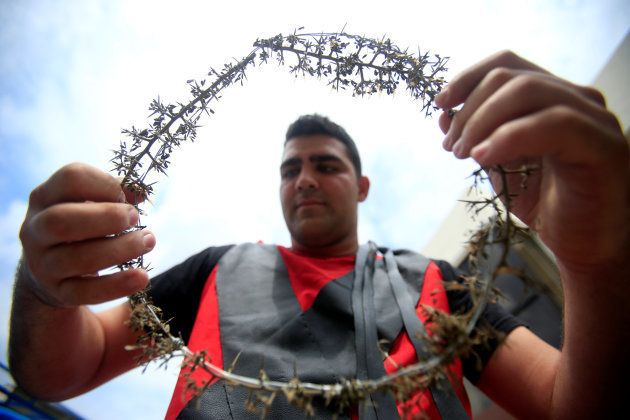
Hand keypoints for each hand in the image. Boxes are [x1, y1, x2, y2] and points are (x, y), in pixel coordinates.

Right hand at [18, 163, 154, 306]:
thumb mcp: (88, 204)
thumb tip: (139, 193)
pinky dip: (117, 285)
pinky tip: (142, 277)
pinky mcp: (57, 292)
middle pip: (61, 219)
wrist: (49, 271)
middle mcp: (35, 229)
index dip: (105, 183)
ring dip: (120, 249)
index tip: (127, 196)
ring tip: (147, 241)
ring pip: (77, 258)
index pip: (70, 178)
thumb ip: (114, 193)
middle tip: (135, 218)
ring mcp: (42, 264)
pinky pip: (85, 292)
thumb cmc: (79, 226)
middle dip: (106, 217)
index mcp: (44, 197)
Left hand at [435, 51, 628, 272]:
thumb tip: (444, 114)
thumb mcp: (501, 166)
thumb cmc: (547, 205)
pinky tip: (484, 157)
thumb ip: (478, 137)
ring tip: (464, 154)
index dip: (468, 78)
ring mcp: (595, 119)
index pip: (507, 65)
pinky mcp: (604, 145)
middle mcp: (578, 99)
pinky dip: (509, 136)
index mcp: (553, 98)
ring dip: (483, 121)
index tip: (440, 103)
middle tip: (452, 147)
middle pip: (511, 77)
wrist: (585, 246)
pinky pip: (553, 123)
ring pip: (529, 91)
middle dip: (469, 110)